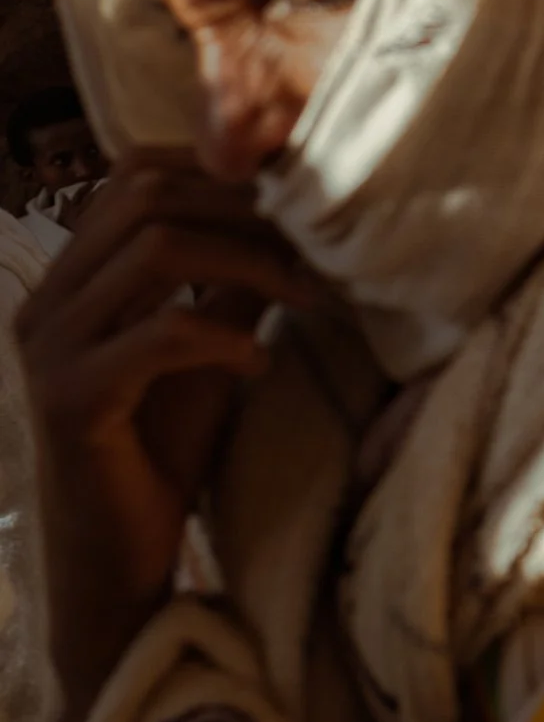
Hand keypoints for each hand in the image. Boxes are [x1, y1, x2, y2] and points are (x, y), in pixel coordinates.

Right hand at [15, 161, 327, 721]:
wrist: (121, 553)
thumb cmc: (164, 445)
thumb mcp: (211, 342)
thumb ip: (234, 279)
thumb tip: (295, 214)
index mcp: (75, 275)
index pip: (135, 172)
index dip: (221, 168)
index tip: (298, 197)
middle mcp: (49, 298)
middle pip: (146, 193)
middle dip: (246, 208)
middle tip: (318, 243)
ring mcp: (50, 346)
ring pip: (156, 248)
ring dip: (251, 262)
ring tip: (308, 298)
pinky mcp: (69, 399)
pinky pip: (159, 334)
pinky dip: (225, 336)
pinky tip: (262, 364)